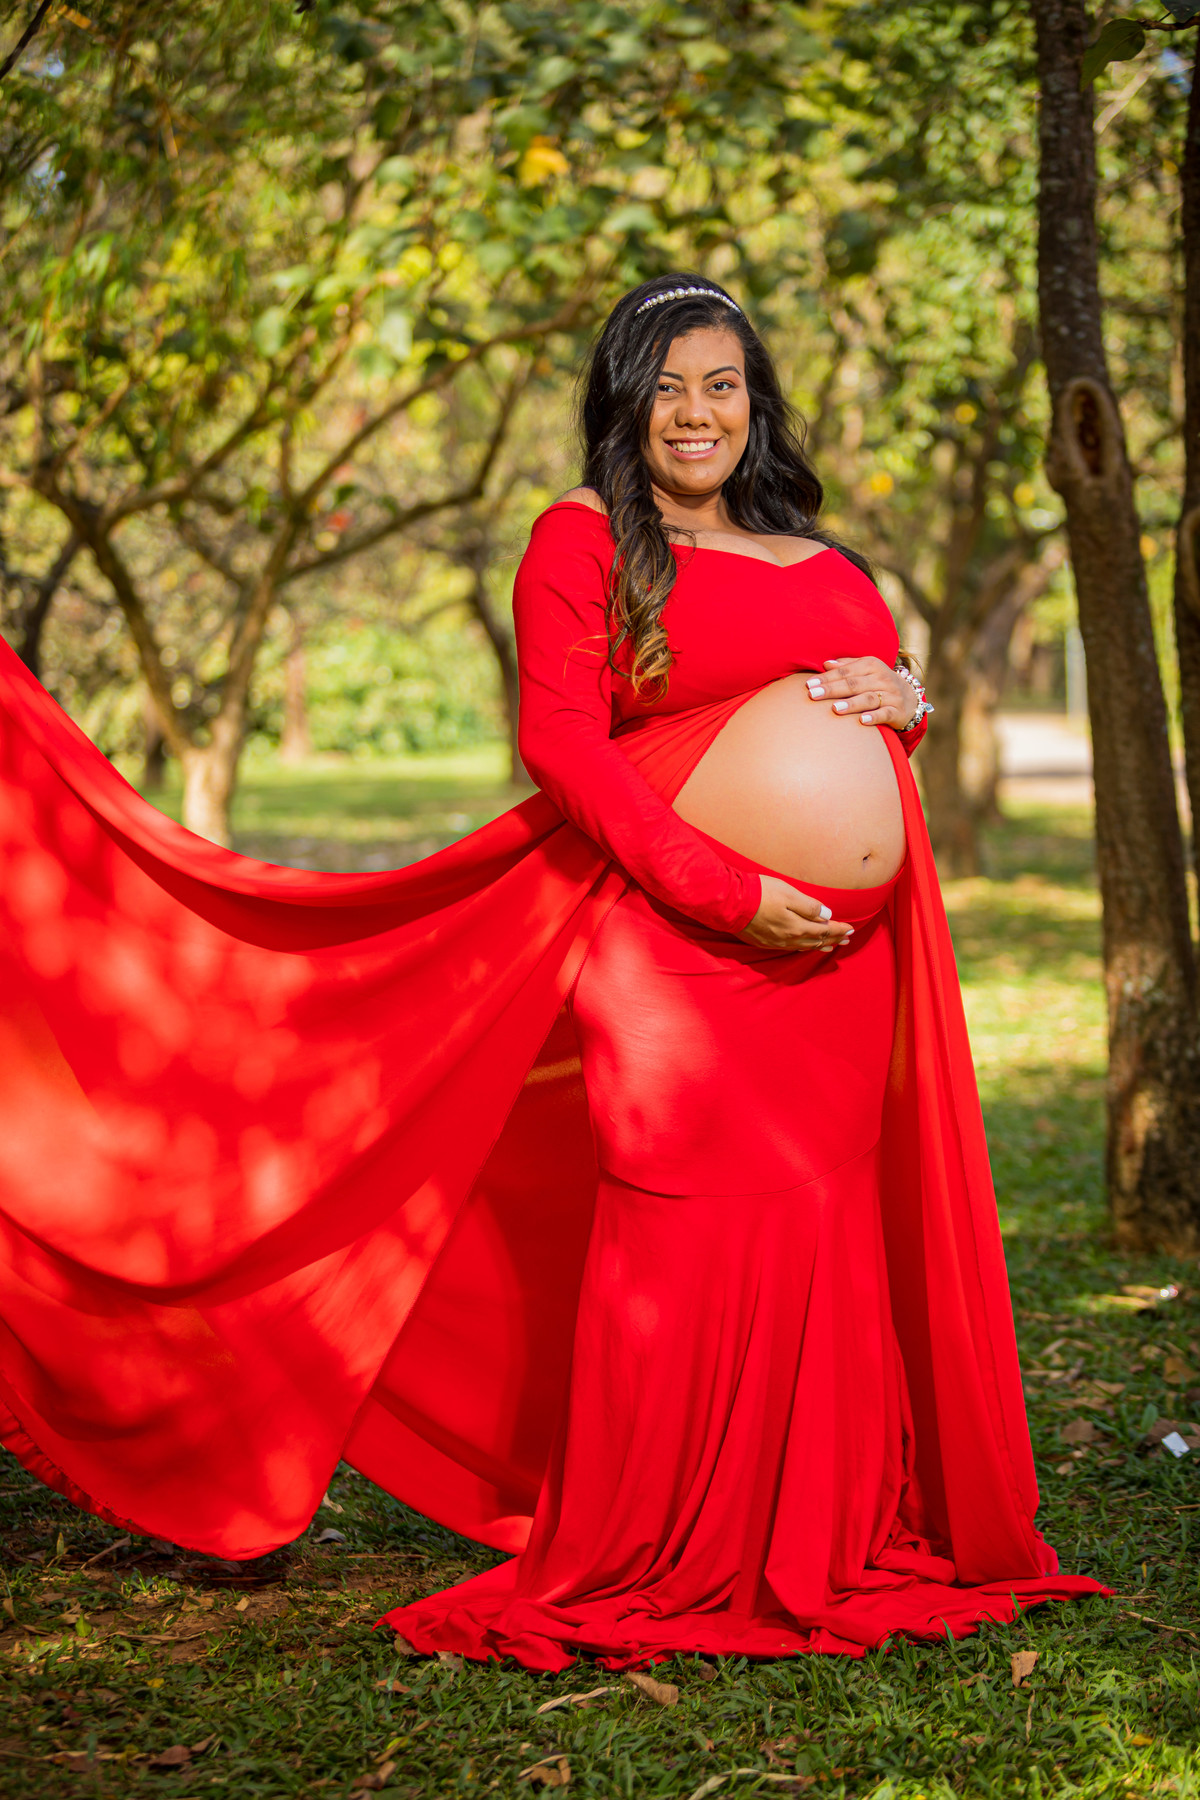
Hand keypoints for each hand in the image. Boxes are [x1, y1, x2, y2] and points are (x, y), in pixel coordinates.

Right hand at [739, 874, 853, 953]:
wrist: (730, 903)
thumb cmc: (759, 893)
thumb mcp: (788, 893)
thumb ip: (809, 906)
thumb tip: (827, 916)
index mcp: (797, 927)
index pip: (825, 930)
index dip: (839, 929)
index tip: (851, 929)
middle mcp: (789, 939)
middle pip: (817, 941)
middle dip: (834, 939)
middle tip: (847, 939)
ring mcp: (776, 942)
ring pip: (805, 947)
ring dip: (820, 946)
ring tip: (831, 946)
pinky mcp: (765, 942)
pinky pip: (791, 948)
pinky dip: (804, 948)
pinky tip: (805, 946)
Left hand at [805, 656, 918, 728]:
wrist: (910, 699)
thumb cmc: (878, 683)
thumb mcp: (865, 671)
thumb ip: (846, 666)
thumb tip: (826, 664)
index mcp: (871, 665)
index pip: (845, 671)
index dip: (826, 678)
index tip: (808, 685)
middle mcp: (881, 678)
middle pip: (853, 684)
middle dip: (832, 689)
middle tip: (813, 695)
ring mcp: (890, 695)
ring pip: (868, 698)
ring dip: (851, 704)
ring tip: (835, 709)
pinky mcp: (896, 711)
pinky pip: (884, 714)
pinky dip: (874, 717)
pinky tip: (862, 721)